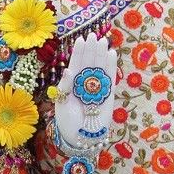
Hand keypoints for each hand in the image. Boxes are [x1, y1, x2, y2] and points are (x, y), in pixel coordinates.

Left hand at [54, 32, 117, 150]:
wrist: (80, 138)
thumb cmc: (67, 122)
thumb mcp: (62, 103)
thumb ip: (66, 86)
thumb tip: (68, 70)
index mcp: (72, 84)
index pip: (76, 65)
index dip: (79, 53)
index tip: (81, 39)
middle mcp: (85, 84)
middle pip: (89, 64)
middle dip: (91, 50)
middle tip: (94, 35)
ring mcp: (96, 89)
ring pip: (100, 68)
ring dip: (101, 54)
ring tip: (103, 41)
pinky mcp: (108, 95)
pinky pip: (110, 79)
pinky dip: (111, 67)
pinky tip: (111, 54)